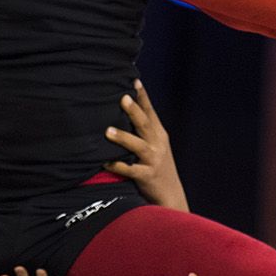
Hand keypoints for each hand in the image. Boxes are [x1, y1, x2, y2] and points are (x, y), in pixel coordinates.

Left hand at [103, 80, 188, 211]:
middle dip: (134, 111)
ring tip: (108, 131)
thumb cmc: (157, 166)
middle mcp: (157, 144)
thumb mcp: (156, 145)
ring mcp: (153, 160)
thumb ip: (145, 129)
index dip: (143, 96)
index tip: (134, 80)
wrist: (170, 194)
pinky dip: (118, 166)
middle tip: (123, 97)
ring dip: (123, 138)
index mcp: (159, 134)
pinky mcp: (147, 176)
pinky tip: (105, 162)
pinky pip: (131, 170)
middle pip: (145, 124)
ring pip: (138, 146)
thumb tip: (127, 108)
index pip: (150, 112)